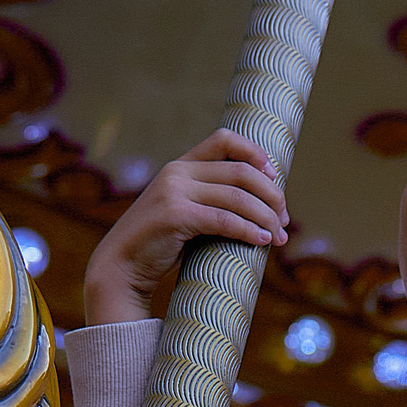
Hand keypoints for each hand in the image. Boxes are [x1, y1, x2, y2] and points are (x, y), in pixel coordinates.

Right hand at [83, 131, 286, 324]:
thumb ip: (210, 200)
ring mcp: (174, 192)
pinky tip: (262, 241)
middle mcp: (177, 172)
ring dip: (266, 218)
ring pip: (238, 198)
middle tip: (286, 220)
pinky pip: (225, 220)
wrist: (121, 267)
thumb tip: (261, 203)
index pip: (225, 139)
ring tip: (280, 237)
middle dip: (272, 195)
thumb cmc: (159, 245)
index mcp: (180, 166)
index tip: (275, 176)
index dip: (256, 152)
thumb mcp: (185, 212)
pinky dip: (249, 231)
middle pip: (241, 172)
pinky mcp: (175, 216)